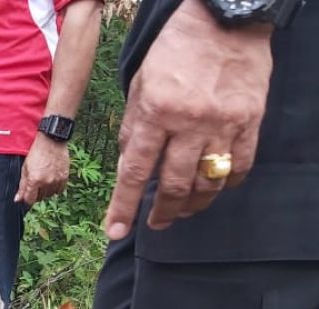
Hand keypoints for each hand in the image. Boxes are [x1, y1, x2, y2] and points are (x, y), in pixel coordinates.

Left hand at [15, 135, 69, 205]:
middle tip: (35, 182)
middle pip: (40, 198)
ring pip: (49, 195)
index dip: (27, 199)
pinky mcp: (65, 178)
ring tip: (44, 179)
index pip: (30, 200)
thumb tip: (18, 199)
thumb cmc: (36, 154)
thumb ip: (22, 186)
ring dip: (45, 191)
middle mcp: (46, 182)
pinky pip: (59, 190)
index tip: (27, 195)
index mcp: (34, 180)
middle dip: (36, 193)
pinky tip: (51, 179)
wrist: (51, 141)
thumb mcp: (25, 169)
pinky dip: (55, 188)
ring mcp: (57, 181)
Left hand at [103, 0, 272, 239]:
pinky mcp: (250, 120)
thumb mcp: (140, 85)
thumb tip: (129, 167)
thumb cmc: (174, 50)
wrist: (225, 18)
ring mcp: (224, 123)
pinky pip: (239, 166)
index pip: (135, 172)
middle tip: (155, 224)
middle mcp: (189, 122)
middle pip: (173, 185)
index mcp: (156, 112)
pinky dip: (225, 184)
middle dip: (161, 213)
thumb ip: (133, 128)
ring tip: (180, 211)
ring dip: (191, 204)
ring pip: (207, 182)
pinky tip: (212, 189)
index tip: (115, 232)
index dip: (123, 207)